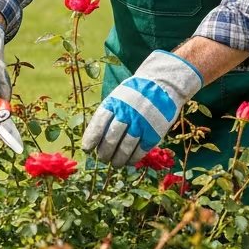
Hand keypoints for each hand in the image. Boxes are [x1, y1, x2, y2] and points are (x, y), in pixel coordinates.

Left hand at [81, 50, 202, 166]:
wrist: (161, 85)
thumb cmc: (134, 94)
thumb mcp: (118, 97)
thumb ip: (108, 114)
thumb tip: (95, 138)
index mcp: (114, 103)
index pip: (99, 123)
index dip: (91, 138)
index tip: (86, 149)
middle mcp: (127, 113)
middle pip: (111, 138)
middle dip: (104, 152)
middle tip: (102, 158)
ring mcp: (141, 123)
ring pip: (125, 147)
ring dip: (118, 159)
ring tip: (115, 163)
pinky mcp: (154, 131)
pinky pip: (141, 150)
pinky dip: (133, 158)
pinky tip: (129, 161)